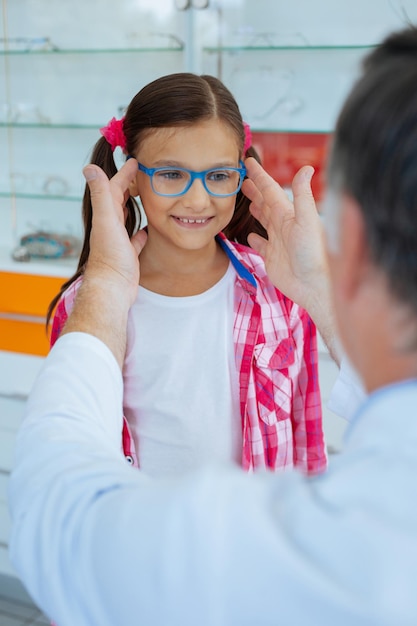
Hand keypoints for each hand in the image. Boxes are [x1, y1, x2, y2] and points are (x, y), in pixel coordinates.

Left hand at [83, 158, 146, 307]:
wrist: (112, 289)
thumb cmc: (111, 259)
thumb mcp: (107, 221)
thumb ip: (101, 195)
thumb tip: (89, 167)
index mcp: (105, 216)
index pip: (113, 188)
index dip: (123, 174)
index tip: (135, 162)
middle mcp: (110, 227)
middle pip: (118, 201)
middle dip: (127, 186)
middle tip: (141, 175)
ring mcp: (118, 241)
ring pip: (125, 219)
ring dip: (133, 207)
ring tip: (143, 197)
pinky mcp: (127, 255)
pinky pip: (134, 240)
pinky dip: (140, 232)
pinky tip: (146, 230)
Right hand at [243, 158, 339, 363]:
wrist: (315, 286)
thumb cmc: (314, 254)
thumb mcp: (308, 220)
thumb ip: (303, 195)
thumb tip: (307, 168)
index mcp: (289, 214)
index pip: (271, 190)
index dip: (259, 176)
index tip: (249, 162)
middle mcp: (283, 225)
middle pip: (266, 203)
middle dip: (255, 190)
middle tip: (242, 179)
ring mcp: (278, 242)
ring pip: (264, 221)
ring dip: (256, 210)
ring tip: (247, 201)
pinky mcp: (273, 259)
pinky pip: (261, 246)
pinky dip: (255, 239)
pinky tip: (251, 235)